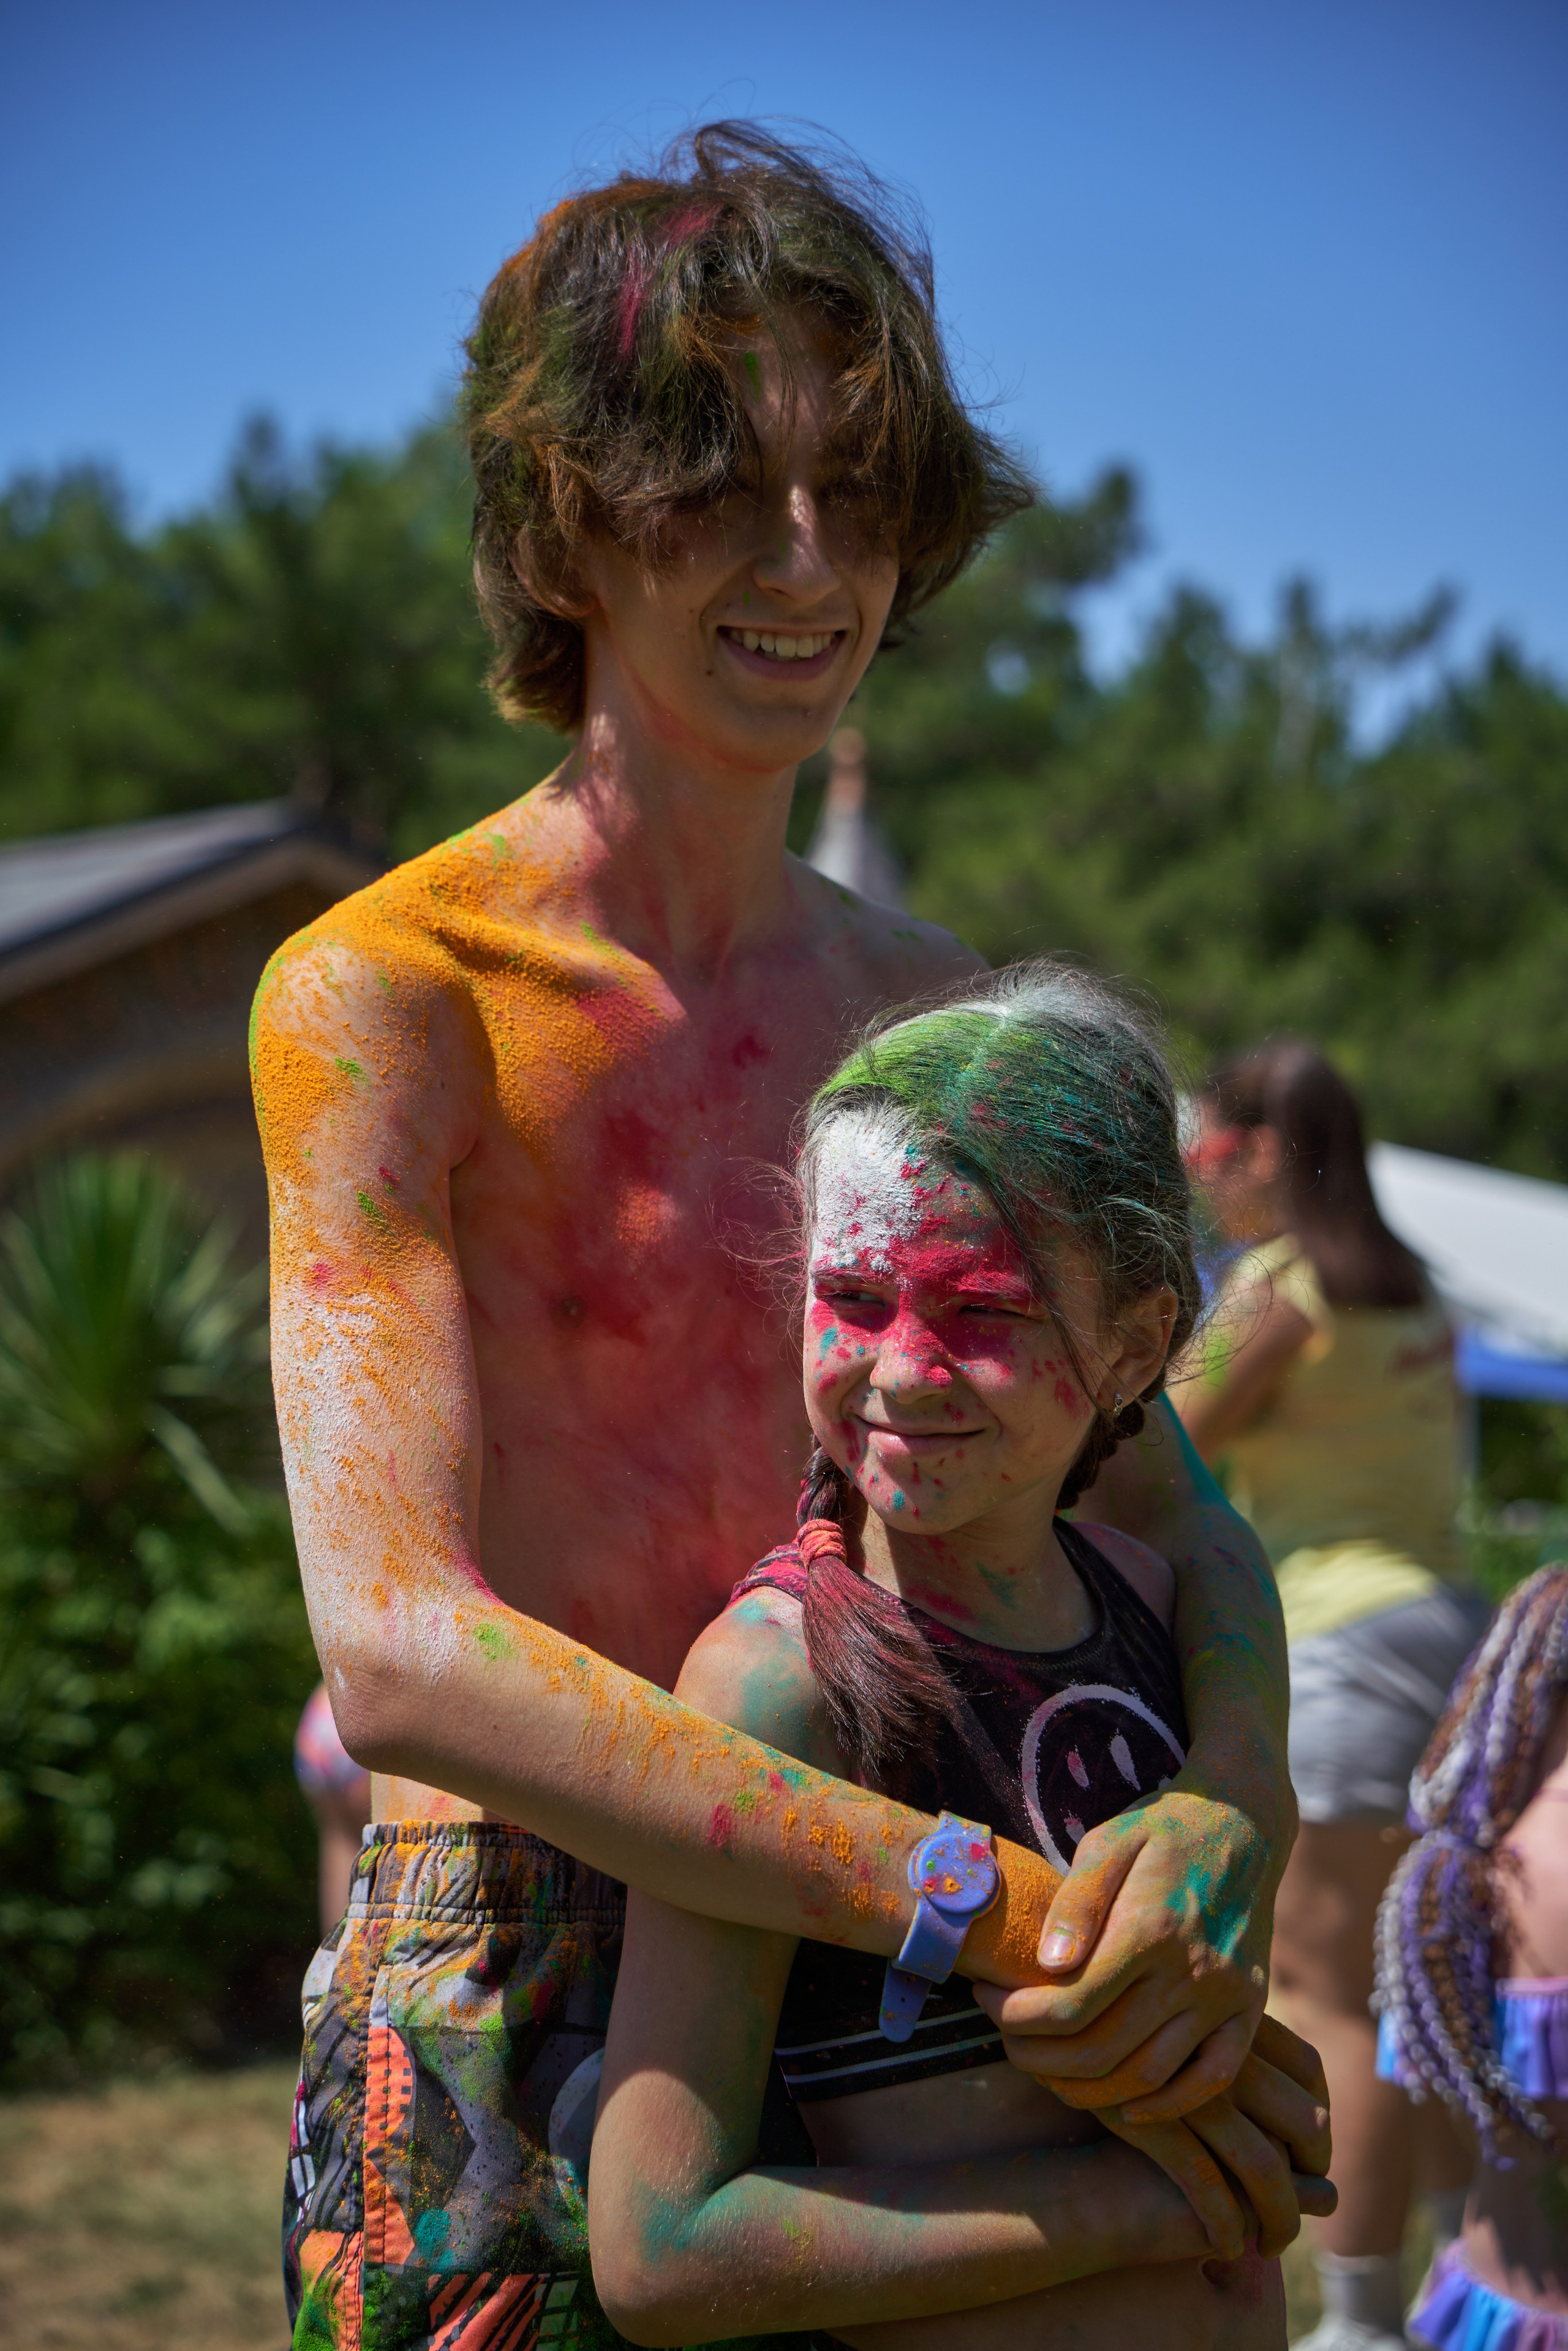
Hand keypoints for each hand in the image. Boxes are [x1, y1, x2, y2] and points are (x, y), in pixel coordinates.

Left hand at [974, 1791, 1272, 2103]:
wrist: (1239, 1825)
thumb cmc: (1160, 1833)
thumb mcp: (1107, 1844)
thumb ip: (1076, 1903)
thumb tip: (1048, 1965)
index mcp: (1150, 1930)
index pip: (1071, 2005)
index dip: (1017, 2016)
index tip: (987, 1999)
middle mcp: (1192, 1973)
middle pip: (1102, 2050)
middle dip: (1038, 2057)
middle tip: (1006, 2040)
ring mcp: (1225, 1998)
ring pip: (1149, 2076)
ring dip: (1088, 2088)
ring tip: (1047, 2067)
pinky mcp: (1249, 2012)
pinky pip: (1212, 2079)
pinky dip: (1169, 2106)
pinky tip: (1127, 2103)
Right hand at [1092, 2022, 1334, 2261]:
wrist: (1049, 2026)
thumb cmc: (1114, 2025)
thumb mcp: (1178, 2017)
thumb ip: (1225, 2040)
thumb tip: (1281, 2089)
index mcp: (1234, 2015)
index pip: (1309, 2067)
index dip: (1319, 2109)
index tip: (1307, 2141)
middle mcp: (1223, 2051)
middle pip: (1306, 2120)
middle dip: (1313, 2169)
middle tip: (1298, 2192)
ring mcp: (1193, 2091)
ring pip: (1268, 2170)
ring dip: (1281, 2219)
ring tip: (1270, 2242)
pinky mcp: (1158, 2127)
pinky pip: (1213, 2190)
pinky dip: (1227, 2227)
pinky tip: (1224, 2246)